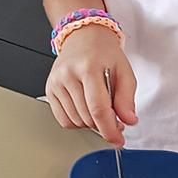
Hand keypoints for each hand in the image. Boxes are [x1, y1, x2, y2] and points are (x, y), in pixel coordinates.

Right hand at [45, 27, 136, 145]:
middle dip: (104, 125)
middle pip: (87, 117)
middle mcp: (68, 74)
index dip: (109, 129)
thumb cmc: (104, 53)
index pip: (98, 108)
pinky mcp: (49, 89)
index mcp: (89, 68)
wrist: (83, 37)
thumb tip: (128, 120)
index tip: (117, 140)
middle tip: (114, 118)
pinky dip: (76, 122)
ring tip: (99, 108)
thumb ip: (127, 98)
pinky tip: (85, 110)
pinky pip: (63, 119)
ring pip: (75, 121)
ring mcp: (56, 82)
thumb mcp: (124, 71)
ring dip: (91, 123)